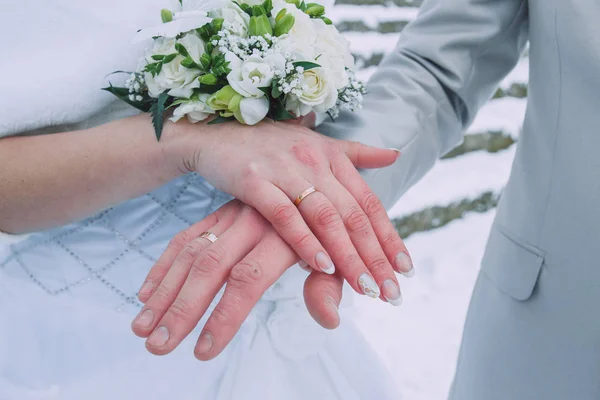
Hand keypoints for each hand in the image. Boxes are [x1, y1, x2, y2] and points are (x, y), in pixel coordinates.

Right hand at [132, 200, 350, 359]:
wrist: (308, 168)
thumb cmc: (324, 228)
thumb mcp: (334, 255)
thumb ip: (329, 285)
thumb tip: (329, 319)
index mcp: (281, 234)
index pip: (248, 279)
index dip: (225, 315)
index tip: (204, 352)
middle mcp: (251, 222)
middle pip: (209, 266)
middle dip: (181, 309)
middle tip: (158, 347)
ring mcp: (230, 216)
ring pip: (190, 253)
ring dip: (164, 292)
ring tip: (142, 330)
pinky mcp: (218, 215)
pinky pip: (185, 238)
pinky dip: (163, 266)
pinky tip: (146, 295)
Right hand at [164, 119, 413, 299]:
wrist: (217, 132)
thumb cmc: (270, 143)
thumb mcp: (317, 142)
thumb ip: (357, 153)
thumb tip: (395, 155)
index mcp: (333, 156)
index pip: (369, 202)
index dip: (389, 236)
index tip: (405, 269)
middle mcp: (315, 161)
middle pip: (353, 215)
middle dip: (375, 256)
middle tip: (391, 292)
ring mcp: (284, 170)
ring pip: (325, 217)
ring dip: (348, 255)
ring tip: (365, 288)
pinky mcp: (253, 180)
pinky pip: (284, 216)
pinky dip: (304, 241)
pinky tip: (321, 267)